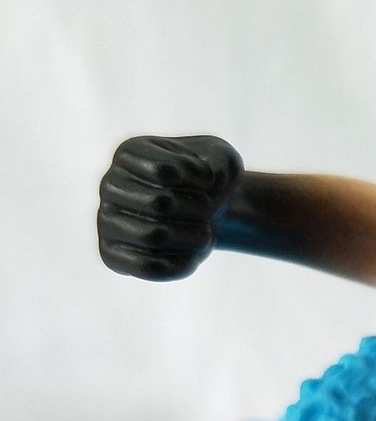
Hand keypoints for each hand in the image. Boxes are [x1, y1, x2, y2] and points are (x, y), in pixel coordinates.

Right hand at [98, 134, 242, 279]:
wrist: (204, 212)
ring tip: (206, 234)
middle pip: (160, 204)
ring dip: (193, 238)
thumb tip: (204, 184)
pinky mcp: (111, 254)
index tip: (208, 183)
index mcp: (130, 153)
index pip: (166, 172)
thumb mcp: (224, 159)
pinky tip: (194, 256)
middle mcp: (110, 184)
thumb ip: (218, 164)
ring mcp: (106, 220)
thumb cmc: (210, 182)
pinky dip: (182, 264)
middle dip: (198, 210)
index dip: (201, 181)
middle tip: (209, 212)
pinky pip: (147, 267)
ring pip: (154, 237)